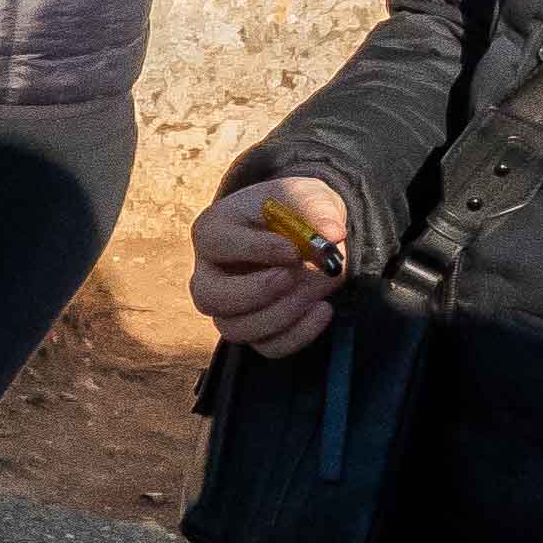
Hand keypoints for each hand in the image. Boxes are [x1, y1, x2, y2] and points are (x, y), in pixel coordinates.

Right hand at [191, 177, 351, 358]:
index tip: (293, 250)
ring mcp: (228, 306)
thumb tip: (332, 234)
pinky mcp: (254, 328)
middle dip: (254, 292)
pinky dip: (298, 335)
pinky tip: (323, 310)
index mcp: (212, 231)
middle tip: (290, 277)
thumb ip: (316, 208)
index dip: (253, 250)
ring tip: (314, 293)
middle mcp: (209, 273)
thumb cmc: (295, 210)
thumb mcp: (306, 195)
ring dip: (280, 315)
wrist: (304, 231)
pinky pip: (267, 347)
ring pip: (235, 329)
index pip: (216, 244)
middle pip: (209, 297)